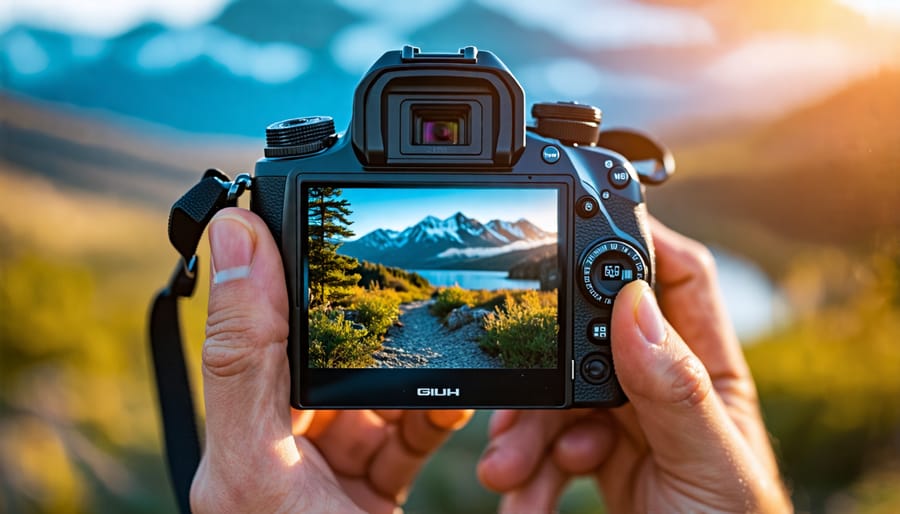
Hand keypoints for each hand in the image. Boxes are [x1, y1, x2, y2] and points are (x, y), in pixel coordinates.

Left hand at [190, 208, 471, 512]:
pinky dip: (439, 415)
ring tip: (444, 344)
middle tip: (409, 286)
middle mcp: (286, 445)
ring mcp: (336, 466)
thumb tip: (235, 237)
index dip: (296, 275)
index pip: (266, 330)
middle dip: (375, 328)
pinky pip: (413, 434)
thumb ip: (244, 359)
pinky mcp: (378, 486)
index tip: (332, 225)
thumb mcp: (258, 459)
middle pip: (334, 358)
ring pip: (380, 392)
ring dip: (418, 372)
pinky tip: (457, 401)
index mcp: (243, 431)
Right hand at [477, 219, 790, 512]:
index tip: (580, 230)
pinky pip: (549, 444)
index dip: (638, 244)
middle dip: (546, 368)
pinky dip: (529, 467)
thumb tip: (631, 305)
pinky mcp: (596, 458)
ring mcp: (627, 423)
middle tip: (515, 396)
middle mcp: (664, 388)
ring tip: (505, 473)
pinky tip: (528, 492)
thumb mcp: (710, 466)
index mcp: (707, 372)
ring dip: (525, 432)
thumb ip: (674, 390)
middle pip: (594, 340)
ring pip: (559, 398)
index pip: (678, 280)